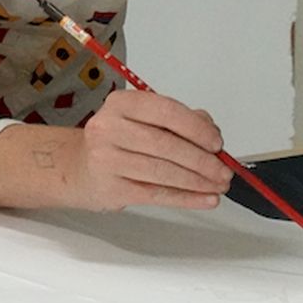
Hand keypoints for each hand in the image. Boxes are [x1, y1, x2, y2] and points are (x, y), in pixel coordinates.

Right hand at [67, 89, 233, 209]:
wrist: (79, 168)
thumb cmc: (118, 140)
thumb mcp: (145, 120)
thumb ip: (181, 121)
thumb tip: (212, 133)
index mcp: (122, 104)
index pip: (167, 112)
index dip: (197, 128)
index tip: (217, 142)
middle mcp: (109, 128)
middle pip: (166, 145)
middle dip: (202, 160)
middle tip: (223, 170)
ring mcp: (106, 160)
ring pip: (162, 172)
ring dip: (197, 181)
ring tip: (218, 184)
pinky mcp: (110, 188)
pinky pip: (156, 195)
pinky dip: (186, 198)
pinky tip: (204, 199)